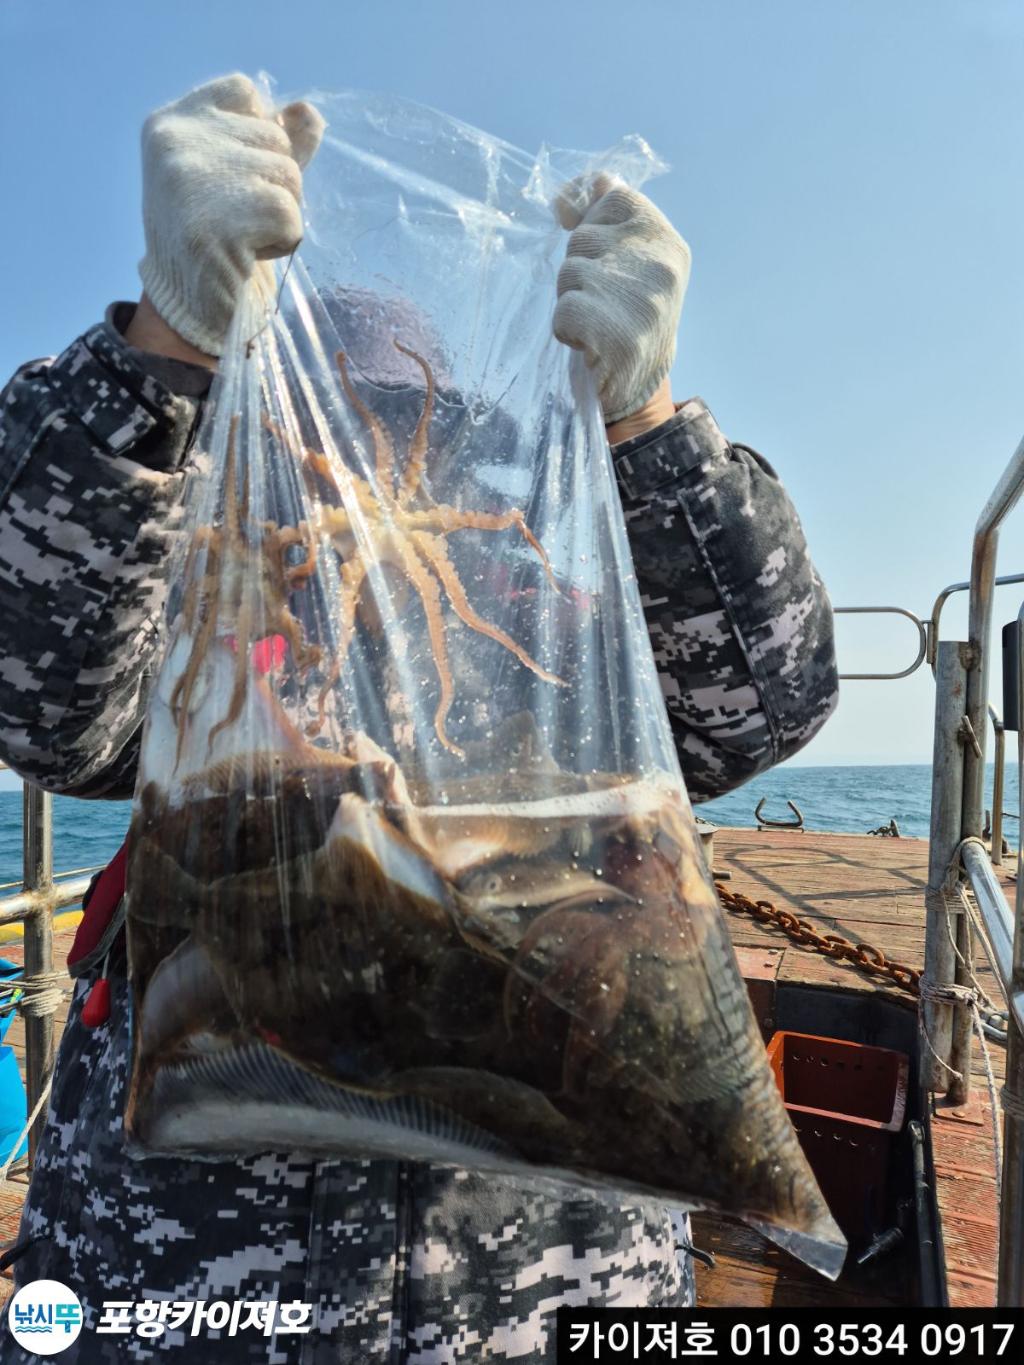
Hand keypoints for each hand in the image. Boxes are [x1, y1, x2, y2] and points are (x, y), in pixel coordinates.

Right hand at [138, 74, 324, 357]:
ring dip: (282, 215)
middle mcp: (175, 143)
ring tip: (243, 236)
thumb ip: (271, 143)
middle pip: (275, 139)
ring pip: (288, 177)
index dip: (260, 136)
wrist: (188, 306)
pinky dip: (283, 242)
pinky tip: (250, 254)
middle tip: (239, 217)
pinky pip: (290, 217)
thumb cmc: (214, 238)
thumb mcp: (236, 178)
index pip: (244, 92)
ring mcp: (192, 182)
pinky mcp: (217, 224)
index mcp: (169, 123)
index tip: (237, 177)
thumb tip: (308, 114)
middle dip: (276, 184)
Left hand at [553, 175, 690, 423]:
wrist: (641, 389)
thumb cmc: (629, 319)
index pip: (613, 195)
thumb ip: (605, 222)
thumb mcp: (631, 263)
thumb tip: (574, 190)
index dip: (591, 222)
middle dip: (578, 271)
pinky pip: (564, 310)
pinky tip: (587, 342)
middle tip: (603, 303)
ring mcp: (641, 300)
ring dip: (570, 300)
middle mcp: (660, 265)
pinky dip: (565, 330)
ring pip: (568, 272)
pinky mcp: (618, 333)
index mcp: (668, 242)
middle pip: (582, 239)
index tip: (598, 255)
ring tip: (596, 323)